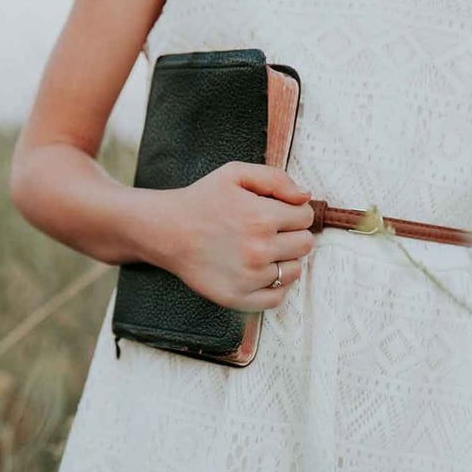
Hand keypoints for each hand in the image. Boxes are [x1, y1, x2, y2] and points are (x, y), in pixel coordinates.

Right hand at [134, 161, 315, 311]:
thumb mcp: (235, 174)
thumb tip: (305, 197)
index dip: (293, 211)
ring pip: (294, 270)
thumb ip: (276, 178)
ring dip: (284, 259)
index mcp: (262, 217)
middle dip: (291, 234)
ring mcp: (249, 277)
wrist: (166, 230)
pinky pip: (276, 297)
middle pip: (305, 244)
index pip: (305, 217)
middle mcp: (259, 249)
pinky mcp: (238, 297)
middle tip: (268, 231)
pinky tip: (260, 272)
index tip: (275, 212)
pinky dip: (275, 286)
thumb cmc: (201, 200)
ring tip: (260, 250)